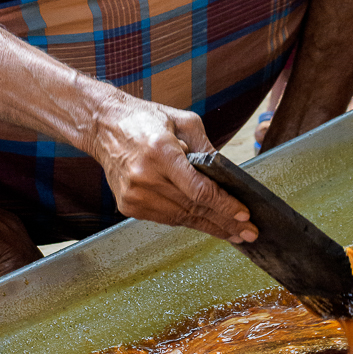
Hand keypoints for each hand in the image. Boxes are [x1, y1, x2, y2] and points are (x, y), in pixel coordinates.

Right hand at [91, 97, 257, 242]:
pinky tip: (206, 224)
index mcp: (161, 153)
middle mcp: (145, 177)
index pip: (199, 190)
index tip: (243, 215)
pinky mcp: (128, 205)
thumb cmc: (145, 119)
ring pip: (181, 218)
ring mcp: (134, 195)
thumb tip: (228, 173)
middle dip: (224, 222)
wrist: (103, 126)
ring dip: (209, 227)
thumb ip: (207, 147)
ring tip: (233, 234)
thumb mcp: (183, 121)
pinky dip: (187, 221)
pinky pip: (165, 218)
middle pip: (193, 209)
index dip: (224, 205)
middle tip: (249, 233)